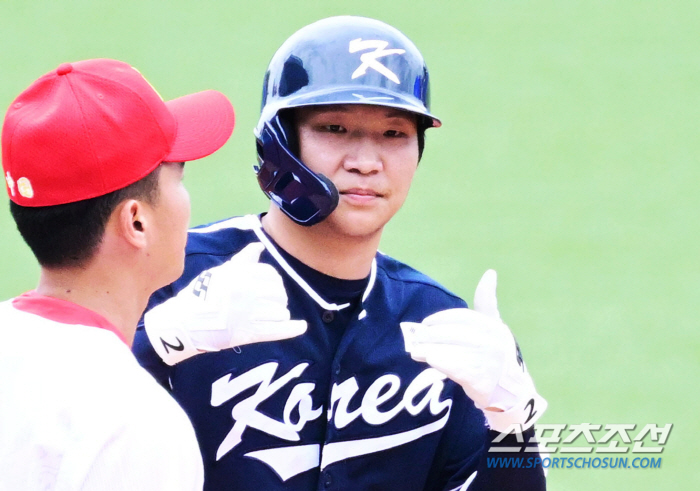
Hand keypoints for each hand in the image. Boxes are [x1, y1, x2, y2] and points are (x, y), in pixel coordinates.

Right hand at [145, 242, 306, 364]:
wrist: (183, 323)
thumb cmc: (200, 295)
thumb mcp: (220, 273)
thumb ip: (242, 260)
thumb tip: (258, 246)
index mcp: (241, 275)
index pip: (271, 275)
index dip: (271, 282)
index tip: (266, 288)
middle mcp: (248, 292)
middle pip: (278, 293)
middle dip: (276, 298)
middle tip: (267, 304)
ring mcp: (250, 313)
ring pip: (280, 311)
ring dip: (277, 314)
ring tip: (268, 317)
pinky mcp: (249, 333)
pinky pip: (278, 330)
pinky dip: (293, 329)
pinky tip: (301, 327)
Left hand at [400, 270, 545, 431]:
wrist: (513, 395)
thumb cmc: (498, 357)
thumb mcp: (495, 328)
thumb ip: (487, 303)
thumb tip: (489, 273)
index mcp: (495, 327)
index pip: (462, 317)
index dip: (440, 320)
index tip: (426, 324)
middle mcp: (494, 342)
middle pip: (453, 333)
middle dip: (430, 335)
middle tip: (416, 339)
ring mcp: (489, 361)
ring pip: (450, 350)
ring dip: (428, 349)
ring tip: (416, 351)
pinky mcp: (481, 379)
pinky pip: (454, 367)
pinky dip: (438, 362)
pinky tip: (428, 360)